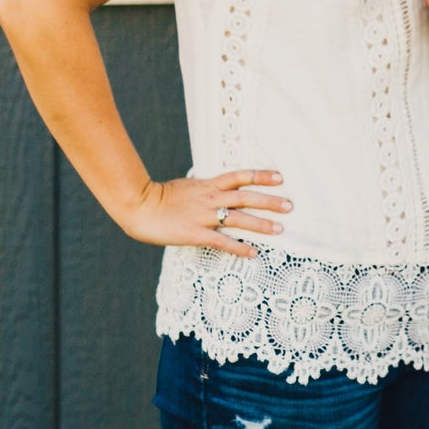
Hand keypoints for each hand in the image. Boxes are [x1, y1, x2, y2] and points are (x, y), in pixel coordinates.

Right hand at [120, 169, 292, 257]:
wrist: (138, 205)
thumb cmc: (159, 197)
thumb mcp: (186, 186)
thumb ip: (204, 187)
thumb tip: (217, 187)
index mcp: (207, 184)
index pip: (239, 176)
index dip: (261, 175)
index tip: (280, 177)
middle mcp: (209, 197)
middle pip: (245, 197)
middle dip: (269, 201)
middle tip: (290, 205)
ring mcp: (203, 215)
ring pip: (238, 218)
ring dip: (260, 224)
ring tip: (280, 229)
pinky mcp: (194, 234)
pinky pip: (222, 241)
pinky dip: (239, 247)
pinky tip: (253, 253)